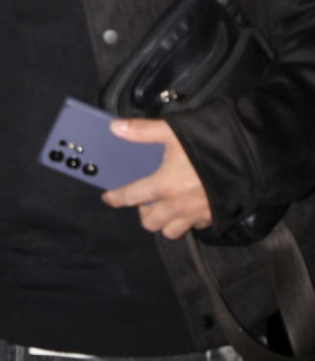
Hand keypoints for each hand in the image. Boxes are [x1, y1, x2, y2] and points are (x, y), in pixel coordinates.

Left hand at [101, 117, 212, 239]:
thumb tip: (115, 128)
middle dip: (144, 212)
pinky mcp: (215, 218)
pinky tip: (190, 205)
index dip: (116, 198)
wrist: (251, 158)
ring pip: (171, 232)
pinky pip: (195, 227)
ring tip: (166, 206)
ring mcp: (197, 215)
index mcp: (163, 186)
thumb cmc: (210, 143)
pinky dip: (188, 220)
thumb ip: (143, 131)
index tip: (109, 198)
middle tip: (146, 198)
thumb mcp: (174, 131)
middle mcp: (177, 206)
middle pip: (150, 222)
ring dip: (165, 222)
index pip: (130, 197)